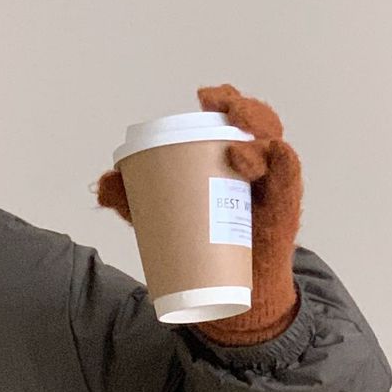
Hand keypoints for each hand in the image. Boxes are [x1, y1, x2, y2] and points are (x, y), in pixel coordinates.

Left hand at [94, 86, 302, 345]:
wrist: (231, 295)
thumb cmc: (203, 246)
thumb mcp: (165, 218)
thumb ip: (136, 199)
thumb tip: (104, 182)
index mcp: (235, 159)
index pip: (238, 119)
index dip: (226, 100)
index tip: (203, 96)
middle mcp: (261, 168)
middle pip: (261, 124)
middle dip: (243, 109)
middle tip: (218, 107)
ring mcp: (274, 189)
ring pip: (276, 147)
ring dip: (258, 133)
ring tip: (235, 143)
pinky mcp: (284, 213)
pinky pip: (288, 181)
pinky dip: (281, 165)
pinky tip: (269, 156)